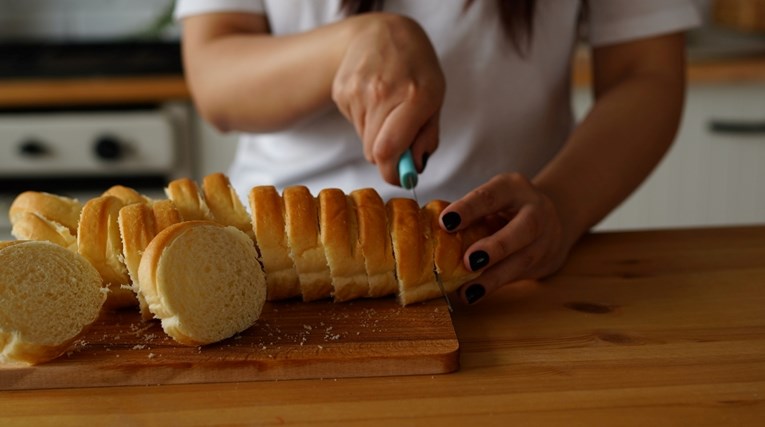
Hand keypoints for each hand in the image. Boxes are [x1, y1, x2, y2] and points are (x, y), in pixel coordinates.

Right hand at [332, 13, 444, 185]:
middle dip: (387, 156)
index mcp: (413, 97)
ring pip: (364, 139)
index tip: (399, 177)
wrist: (381, 33)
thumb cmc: (415, 68)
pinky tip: (372, 98)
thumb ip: (427, 137)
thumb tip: (414, 169)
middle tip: (399, 142)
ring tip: (387, 108)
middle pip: (374, 151)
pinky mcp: (341, 92)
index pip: (389, 150)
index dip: (392, 172)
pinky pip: (354, 124)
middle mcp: (381, 94)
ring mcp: (356, 92)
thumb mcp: (435, 99)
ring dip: (376, 135)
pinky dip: (365, 120)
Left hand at [440, 173, 574, 303]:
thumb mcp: (492, 200)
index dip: (468, 208)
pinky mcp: (544, 261)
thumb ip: (469, 213)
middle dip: (496, 246)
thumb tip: (429, 232)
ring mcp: (544, 239)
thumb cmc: (506, 209)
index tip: (445, 222)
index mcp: (513, 188)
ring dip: (493, 277)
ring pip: (522, 259)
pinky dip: (494, 286)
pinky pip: (518, 275)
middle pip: (522, 229)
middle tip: (469, 261)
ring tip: (468, 290)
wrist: (551, 221)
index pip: (491, 196)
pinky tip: (473, 294)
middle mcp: (535, 211)